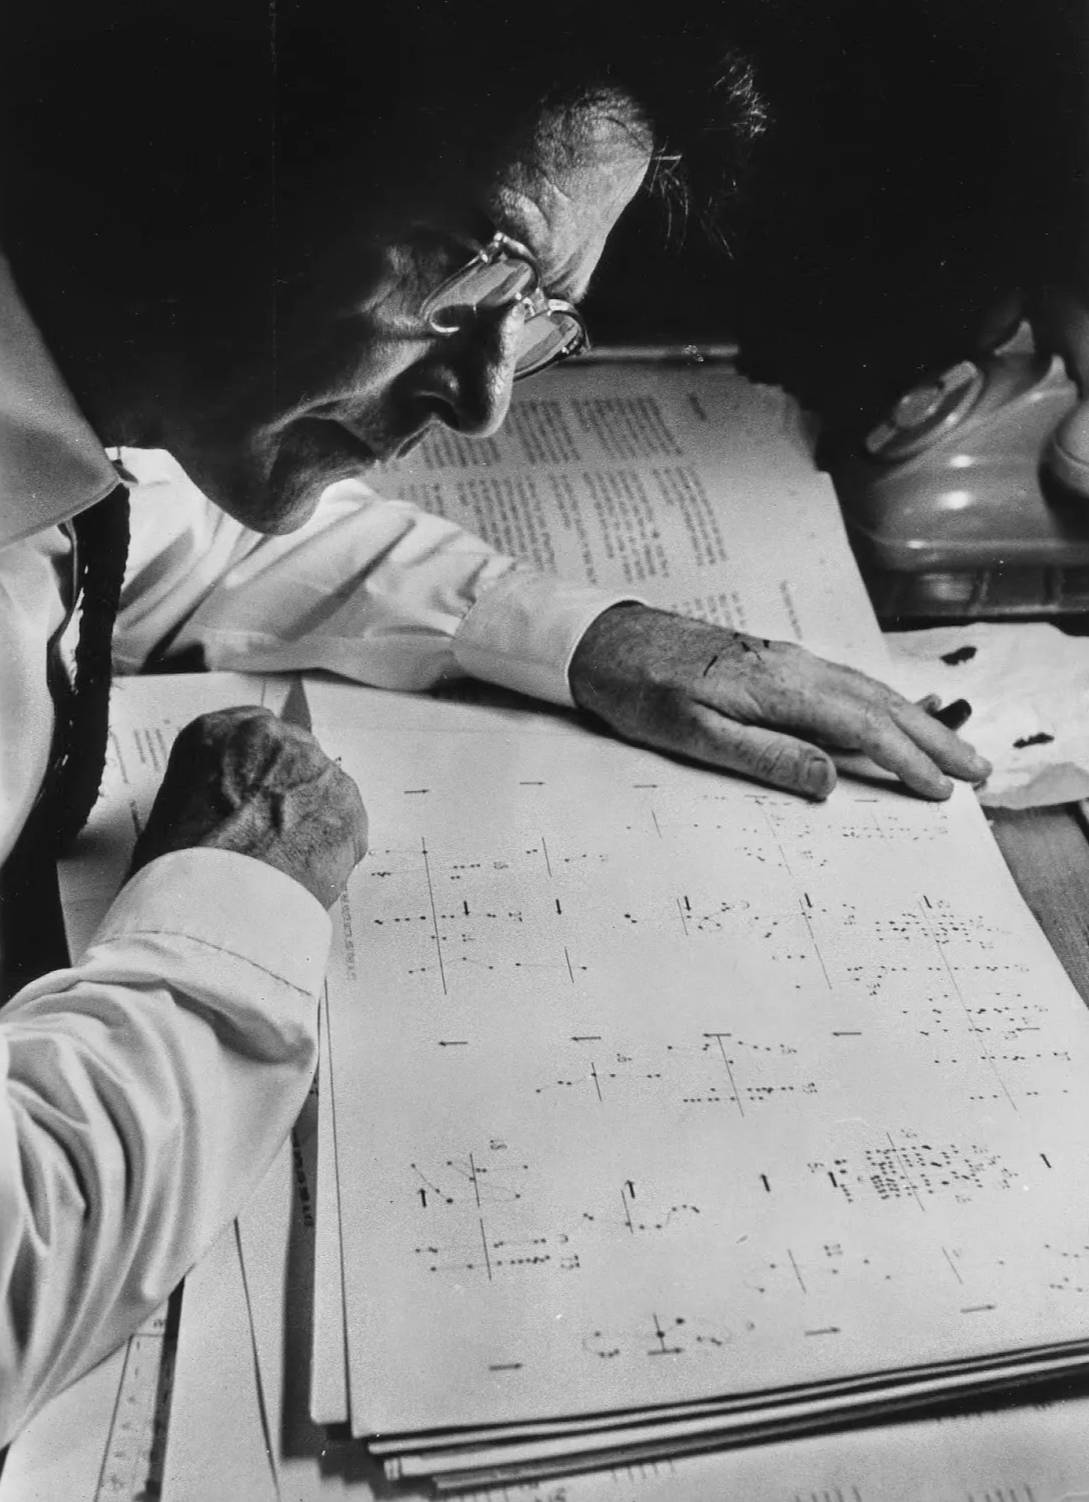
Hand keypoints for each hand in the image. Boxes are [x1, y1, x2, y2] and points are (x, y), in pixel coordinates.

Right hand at [130, 708, 367, 906]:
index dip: (254, 767)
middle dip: (285, 788)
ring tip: (287, 858)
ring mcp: (315, 768)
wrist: (218, 900)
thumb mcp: (169, 815)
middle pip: (290, 755)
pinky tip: (308, 870)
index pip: (249, 732)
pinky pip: (345, 822)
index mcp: (218, 733)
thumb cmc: (182, 867)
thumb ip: (207, 794)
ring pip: (320, 788)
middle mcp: (271, 739)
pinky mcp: (348, 804)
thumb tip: (220, 814)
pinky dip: (332, 845)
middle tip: (271, 829)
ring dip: (310, 816)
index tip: (255, 788)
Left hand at [568, 605, 991, 799]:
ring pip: (867, 691)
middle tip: (978, 771)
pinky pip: (844, 683)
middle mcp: (794, 667)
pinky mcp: (773, 662)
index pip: (862, 727)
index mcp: (780, 687)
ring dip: (915, 721)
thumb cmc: (641, 691)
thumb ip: (764, 757)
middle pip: (879, 705)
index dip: (906, 761)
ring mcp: (786, 660)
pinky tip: (891, 714)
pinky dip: (881, 702)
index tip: (940, 791)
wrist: (606, 641)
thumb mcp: (693, 736)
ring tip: (951, 748)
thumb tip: (830, 780)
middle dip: (932, 740)